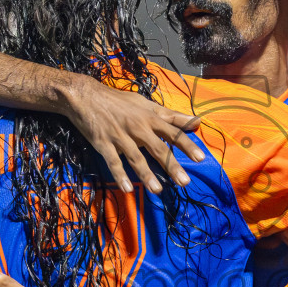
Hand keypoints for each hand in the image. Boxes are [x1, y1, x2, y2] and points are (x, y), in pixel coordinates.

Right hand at [62, 79, 205, 194]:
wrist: (86, 96)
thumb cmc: (119, 101)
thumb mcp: (147, 104)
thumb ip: (172, 116)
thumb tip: (196, 122)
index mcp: (150, 117)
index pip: (173, 132)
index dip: (187, 145)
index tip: (201, 158)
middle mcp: (138, 127)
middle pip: (158, 148)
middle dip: (172, 166)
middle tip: (184, 182)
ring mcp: (120, 136)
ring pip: (136, 158)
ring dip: (147, 175)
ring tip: (157, 191)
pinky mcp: (103, 143)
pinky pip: (113, 161)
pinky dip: (120, 175)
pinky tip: (127, 188)